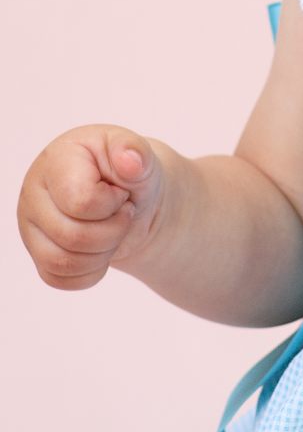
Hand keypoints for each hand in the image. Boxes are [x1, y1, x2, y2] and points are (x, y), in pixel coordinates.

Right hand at [17, 125, 165, 289]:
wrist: (134, 196)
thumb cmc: (133, 171)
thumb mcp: (141, 155)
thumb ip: (136, 152)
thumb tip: (131, 160)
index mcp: (58, 159)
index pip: (80, 202)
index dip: (113, 204)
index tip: (122, 192)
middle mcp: (35, 191)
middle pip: (71, 236)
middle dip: (114, 230)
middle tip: (125, 212)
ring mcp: (31, 224)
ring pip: (61, 262)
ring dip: (104, 253)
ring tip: (115, 229)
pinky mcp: (37, 252)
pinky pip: (58, 279)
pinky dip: (91, 271)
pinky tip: (103, 249)